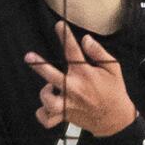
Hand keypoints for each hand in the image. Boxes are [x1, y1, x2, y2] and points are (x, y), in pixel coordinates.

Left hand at [26, 22, 136, 137]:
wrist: (116, 119)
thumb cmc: (114, 90)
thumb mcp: (113, 68)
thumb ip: (98, 52)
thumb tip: (85, 39)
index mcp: (85, 74)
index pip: (73, 51)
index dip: (65, 36)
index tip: (58, 25)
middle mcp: (75, 89)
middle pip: (52, 76)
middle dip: (39, 65)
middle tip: (29, 57)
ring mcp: (69, 104)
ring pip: (47, 100)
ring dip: (45, 93)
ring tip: (50, 88)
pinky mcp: (65, 116)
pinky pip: (47, 119)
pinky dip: (44, 114)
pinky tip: (48, 108)